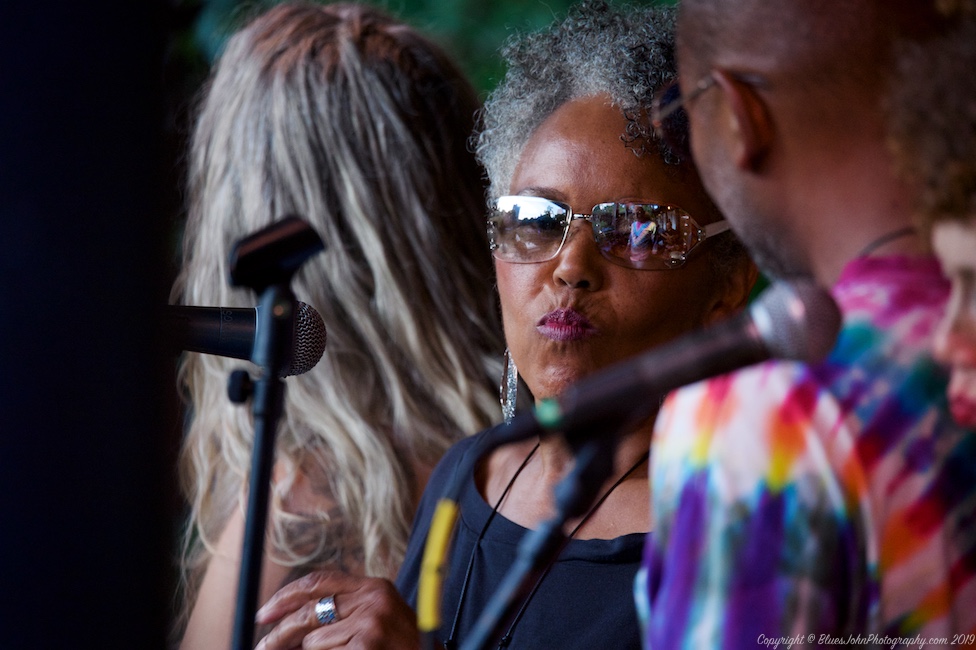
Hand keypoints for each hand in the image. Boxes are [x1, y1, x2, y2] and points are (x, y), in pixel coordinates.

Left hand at [255, 570, 419, 649]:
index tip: (266, 613)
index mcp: (373, 587)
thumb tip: (290, 627)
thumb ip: (341, 612)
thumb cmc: (400, 647)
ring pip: (313, 642)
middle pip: (308, 612)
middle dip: (281, 633)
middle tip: (264, 647)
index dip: (286, 596)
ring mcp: (370, 623)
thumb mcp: (377, 618)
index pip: (318, 582)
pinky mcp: (366, 645)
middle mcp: (372, 599)